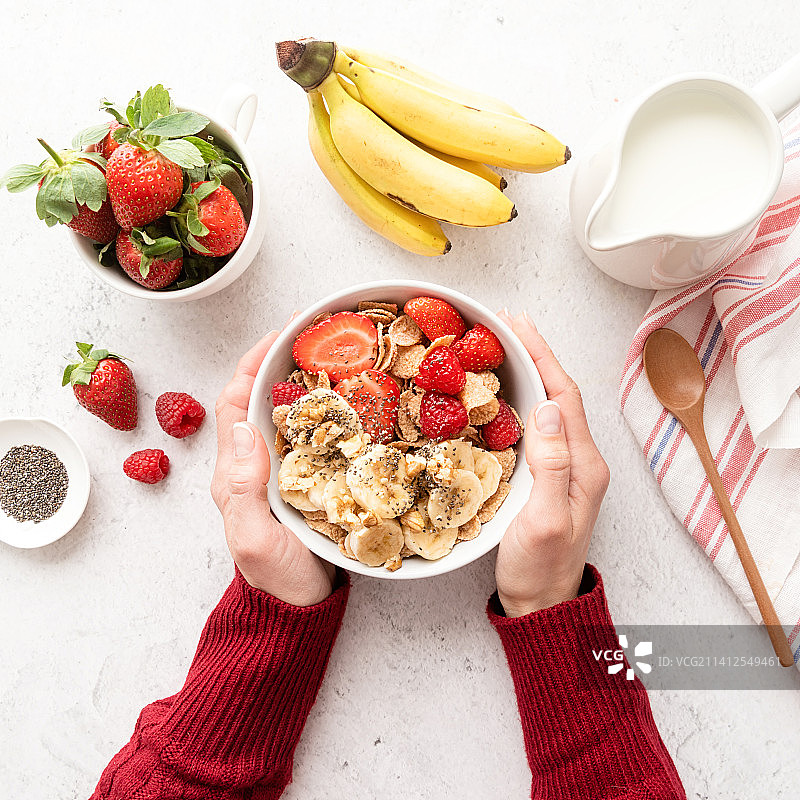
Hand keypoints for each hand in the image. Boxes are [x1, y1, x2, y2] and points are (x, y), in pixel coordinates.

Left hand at [211, 332, 335, 606]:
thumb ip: (245, 489)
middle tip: (316, 336)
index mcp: (235, 473)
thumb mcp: (255, 540)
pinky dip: (329, 411)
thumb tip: (244, 429)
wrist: (299, 609)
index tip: (279, 336)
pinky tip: (354, 401)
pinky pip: (314, 435)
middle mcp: (255, 465)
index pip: (234, 403)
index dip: (252, 365)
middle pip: (260, 399)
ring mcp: (282, 472)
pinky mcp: (309, 481)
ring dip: (307, 381)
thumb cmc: (277, 580)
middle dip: (282, 362)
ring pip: (288, 414)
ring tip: (339, 357)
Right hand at [495, 312, 609, 616]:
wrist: (541, 603)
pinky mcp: (546, 476)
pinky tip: (500, 394)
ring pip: (547, 406)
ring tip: (500, 348)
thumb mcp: (546, 519)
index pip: (565, 395)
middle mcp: (578, 459)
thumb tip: (549, 409)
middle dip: (534, 355)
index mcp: (582, 464)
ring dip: (527, 373)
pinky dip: (518, 400)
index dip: (542, 356)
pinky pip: (535, 426)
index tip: (516, 325)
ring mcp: (563, 467)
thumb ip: (552, 464)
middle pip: (558, 394)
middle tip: (503, 324)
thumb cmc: (540, 567)